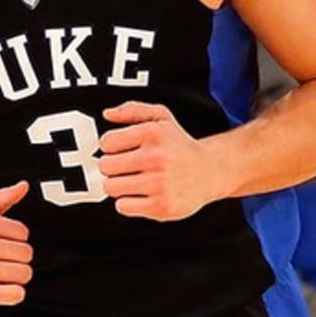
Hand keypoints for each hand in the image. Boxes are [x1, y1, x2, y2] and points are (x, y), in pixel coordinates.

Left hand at [98, 101, 208, 220]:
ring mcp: (159, 183)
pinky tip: (139, 195)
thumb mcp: (161, 117)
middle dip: (111, 167)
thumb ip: (133, 110)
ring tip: (131, 181)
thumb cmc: (179, 146)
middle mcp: (156, 157)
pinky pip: (123, 206)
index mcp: (153, 133)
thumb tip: (108, 114)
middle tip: (125, 167)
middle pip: (105, 166)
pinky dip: (127, 203)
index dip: (110, 147)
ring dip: (117, 185)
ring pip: (111, 187)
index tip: (119, 150)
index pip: (106, 142)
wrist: (209, 172)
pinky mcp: (161, 206)